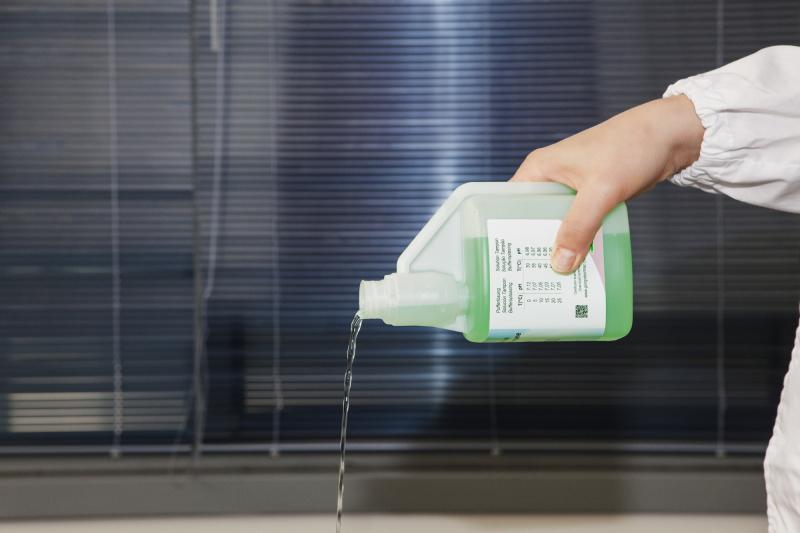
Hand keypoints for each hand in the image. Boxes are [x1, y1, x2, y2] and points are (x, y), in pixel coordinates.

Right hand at [510, 95, 703, 272]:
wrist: (671, 135)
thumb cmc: (631, 148)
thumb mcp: (601, 191)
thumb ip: (579, 227)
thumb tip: (559, 264)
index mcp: (539, 170)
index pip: (508, 204)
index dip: (504, 232)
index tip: (503, 261)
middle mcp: (550, 179)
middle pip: (531, 219)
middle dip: (534, 246)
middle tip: (529, 278)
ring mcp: (571, 189)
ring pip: (556, 225)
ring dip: (559, 247)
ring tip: (553, 278)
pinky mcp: (591, 197)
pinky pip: (577, 225)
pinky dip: (578, 242)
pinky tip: (580, 263)